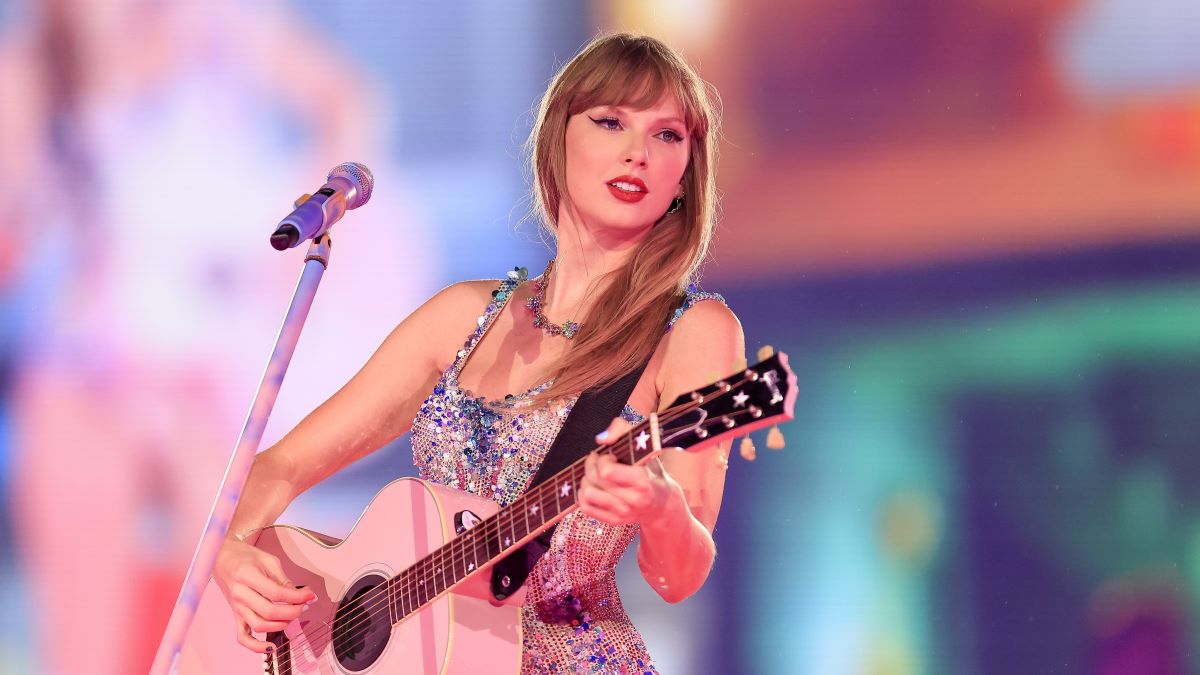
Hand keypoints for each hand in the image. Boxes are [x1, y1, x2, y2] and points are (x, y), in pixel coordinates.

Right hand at [213, 538, 316, 652]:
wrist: (223, 558)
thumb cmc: (246, 557)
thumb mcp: (268, 560)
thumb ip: (283, 579)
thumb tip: (300, 595)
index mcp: (247, 576)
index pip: (276, 593)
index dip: (297, 597)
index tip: (310, 595)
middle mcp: (240, 594)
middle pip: (269, 612)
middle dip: (293, 611)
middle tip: (304, 605)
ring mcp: (237, 608)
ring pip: (259, 625)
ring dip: (281, 625)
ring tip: (292, 616)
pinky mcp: (236, 616)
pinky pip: (243, 636)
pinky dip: (256, 646)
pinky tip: (271, 647)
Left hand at [577, 417, 685, 526]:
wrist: (661, 503)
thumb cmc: (651, 472)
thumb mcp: (644, 447)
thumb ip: (623, 431)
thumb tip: (601, 439)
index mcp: (642, 481)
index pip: (607, 472)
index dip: (603, 459)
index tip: (610, 456)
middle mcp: (632, 500)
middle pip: (595, 480)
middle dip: (591, 465)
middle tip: (597, 460)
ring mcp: (622, 513)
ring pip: (587, 494)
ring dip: (586, 480)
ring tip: (595, 474)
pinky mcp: (613, 521)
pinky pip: (586, 507)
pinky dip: (584, 495)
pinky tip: (594, 487)